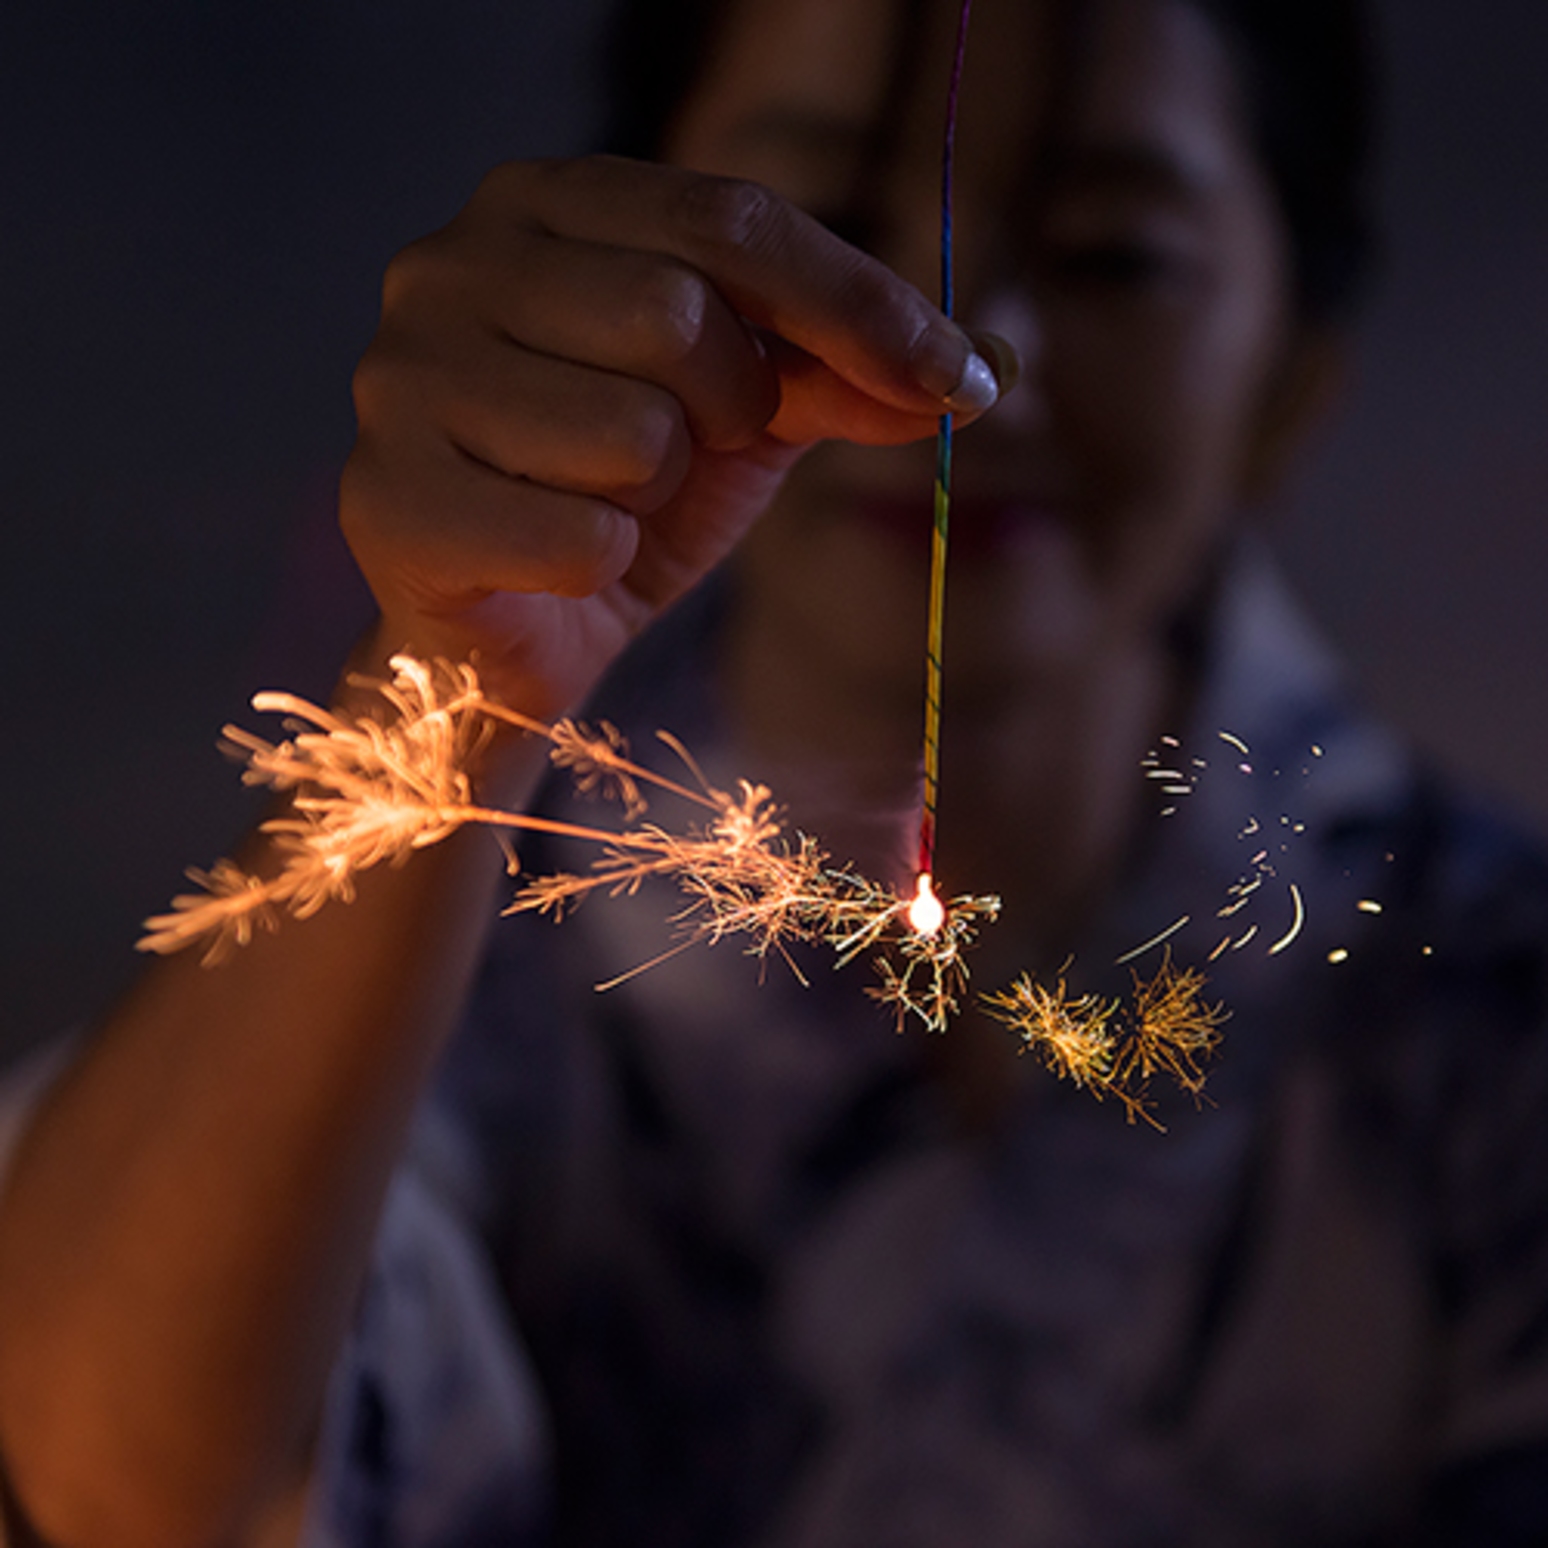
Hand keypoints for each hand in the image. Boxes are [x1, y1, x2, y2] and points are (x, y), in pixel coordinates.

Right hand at [341, 155, 1003, 715]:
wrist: (512, 633)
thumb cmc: (620, 496)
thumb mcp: (743, 412)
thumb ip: (837, 368)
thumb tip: (978, 372)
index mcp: (544, 206)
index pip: (729, 219)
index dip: (860, 304)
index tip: (960, 383)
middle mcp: (450, 262)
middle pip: (678, 312)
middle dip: (729, 409)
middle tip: (694, 450)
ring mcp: (402, 377)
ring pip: (630, 429)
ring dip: (656, 492)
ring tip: (607, 501)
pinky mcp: (386, 497)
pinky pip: (577, 535)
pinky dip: (604, 564)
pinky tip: (559, 562)